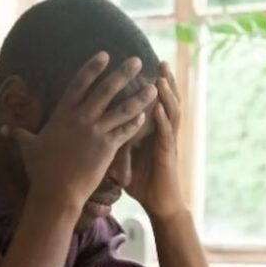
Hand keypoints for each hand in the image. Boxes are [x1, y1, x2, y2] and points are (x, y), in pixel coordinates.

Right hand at [3, 52, 157, 206]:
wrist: (56, 192)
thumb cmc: (41, 171)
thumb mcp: (27, 147)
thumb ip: (17, 134)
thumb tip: (1, 129)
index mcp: (63, 115)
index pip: (79, 84)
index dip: (92, 68)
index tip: (104, 54)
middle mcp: (81, 119)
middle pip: (106, 91)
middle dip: (123, 74)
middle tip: (137, 60)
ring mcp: (95, 133)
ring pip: (123, 110)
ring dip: (139, 97)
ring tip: (153, 87)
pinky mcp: (107, 149)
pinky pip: (126, 132)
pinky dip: (137, 123)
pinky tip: (147, 115)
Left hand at [126, 61, 186, 220]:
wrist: (160, 205)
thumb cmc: (143, 183)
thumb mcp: (125, 159)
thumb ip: (114, 144)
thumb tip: (94, 137)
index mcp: (150, 131)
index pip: (151, 103)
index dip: (149, 85)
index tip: (144, 68)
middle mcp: (161, 132)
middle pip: (165, 101)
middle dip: (165, 81)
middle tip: (161, 61)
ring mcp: (166, 142)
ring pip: (170, 113)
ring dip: (167, 95)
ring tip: (161, 78)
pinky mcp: (167, 155)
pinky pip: (166, 134)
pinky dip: (162, 120)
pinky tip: (157, 108)